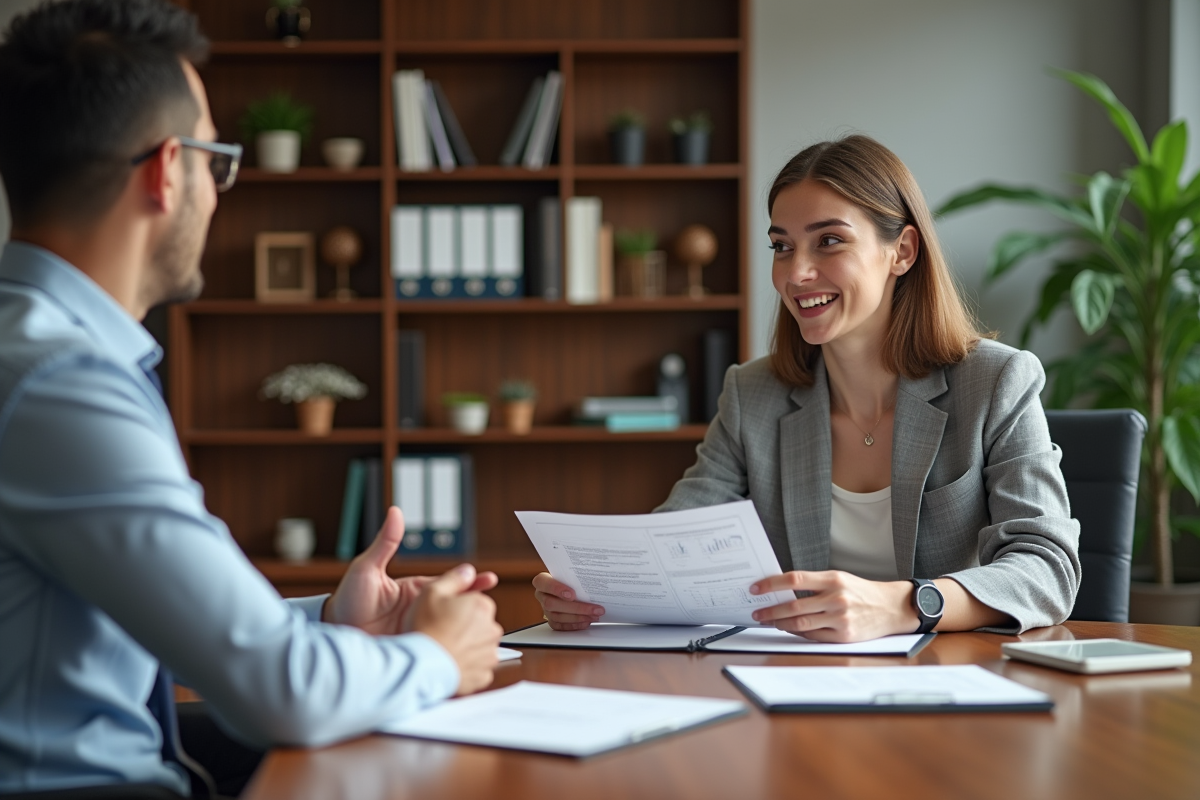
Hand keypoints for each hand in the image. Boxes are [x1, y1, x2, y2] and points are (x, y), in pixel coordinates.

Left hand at [324, 506, 497, 634]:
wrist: (333, 631)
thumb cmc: (348, 599)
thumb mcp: (367, 568)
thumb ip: (385, 543)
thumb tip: (396, 512)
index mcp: (416, 591)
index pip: (449, 584)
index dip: (470, 581)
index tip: (488, 578)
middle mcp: (421, 611)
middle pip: (455, 608)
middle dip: (476, 607)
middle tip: (491, 605)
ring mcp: (418, 630)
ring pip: (449, 629)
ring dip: (465, 629)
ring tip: (483, 629)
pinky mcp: (412, 650)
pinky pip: (434, 649)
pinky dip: (448, 649)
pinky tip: (461, 651)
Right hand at [406, 563, 503, 695]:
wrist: (420, 666)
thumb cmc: (425, 628)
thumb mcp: (432, 591)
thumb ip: (455, 578)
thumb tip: (468, 570)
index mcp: (483, 606)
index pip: (475, 602)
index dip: (456, 608)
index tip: (443, 615)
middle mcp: (492, 630)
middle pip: (479, 624)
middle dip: (464, 627)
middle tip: (441, 632)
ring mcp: (489, 655)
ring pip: (478, 647)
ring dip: (466, 648)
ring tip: (444, 649)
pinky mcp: (482, 676)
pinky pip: (476, 668)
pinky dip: (465, 667)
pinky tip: (449, 663)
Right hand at [532, 572, 603, 630]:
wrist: (565, 586)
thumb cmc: (568, 578)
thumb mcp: (570, 573)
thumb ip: (575, 576)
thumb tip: (594, 577)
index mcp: (542, 581)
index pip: (544, 583)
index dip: (556, 589)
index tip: (572, 593)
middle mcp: (542, 595)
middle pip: (552, 604)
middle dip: (576, 608)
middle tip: (593, 609)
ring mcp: (545, 609)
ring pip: (557, 617)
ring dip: (578, 618)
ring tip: (594, 615)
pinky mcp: (551, 620)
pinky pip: (560, 626)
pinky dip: (574, 625)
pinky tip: (586, 622)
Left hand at [749, 571, 917, 642]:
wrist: (891, 608)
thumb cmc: (861, 591)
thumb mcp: (840, 579)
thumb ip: (814, 583)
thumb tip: (782, 590)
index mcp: (833, 579)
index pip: (795, 579)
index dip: (772, 584)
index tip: (756, 588)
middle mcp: (836, 598)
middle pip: (794, 605)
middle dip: (771, 610)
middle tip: (757, 612)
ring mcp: (840, 618)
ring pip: (801, 623)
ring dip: (781, 623)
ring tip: (770, 621)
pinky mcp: (844, 636)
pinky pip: (813, 636)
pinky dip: (798, 633)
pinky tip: (790, 629)